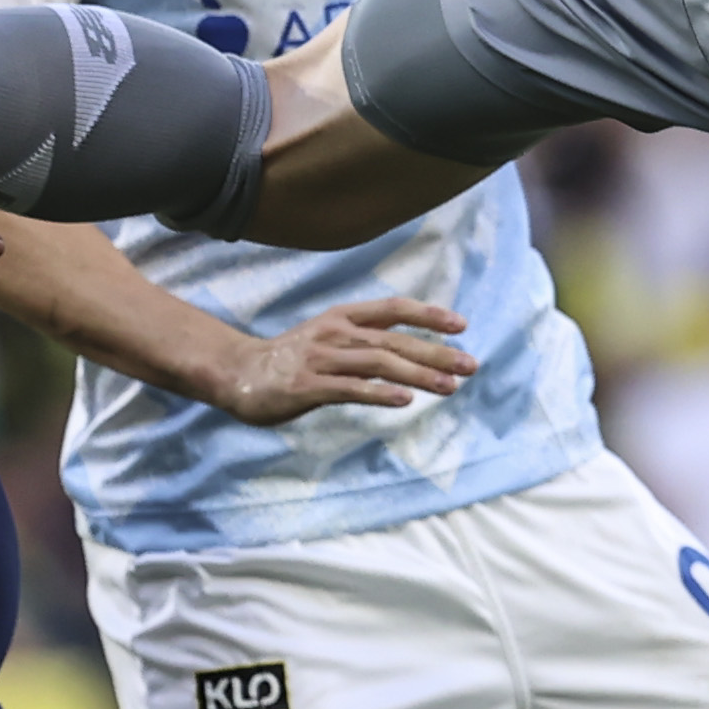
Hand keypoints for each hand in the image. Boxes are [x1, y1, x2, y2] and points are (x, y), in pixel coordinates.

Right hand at [193, 297, 479, 425]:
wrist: (237, 372)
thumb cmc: (290, 358)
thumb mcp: (329, 336)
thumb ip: (364, 339)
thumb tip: (410, 349)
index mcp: (343, 317)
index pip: (394, 309)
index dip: (428, 315)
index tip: (461, 326)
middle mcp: (336, 333)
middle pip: (395, 340)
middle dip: (436, 352)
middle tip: (471, 365)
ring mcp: (322, 359)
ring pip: (379, 363)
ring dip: (418, 373)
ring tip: (450, 386)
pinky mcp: (308, 386)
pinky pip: (350, 389)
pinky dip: (380, 393)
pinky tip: (405, 400)